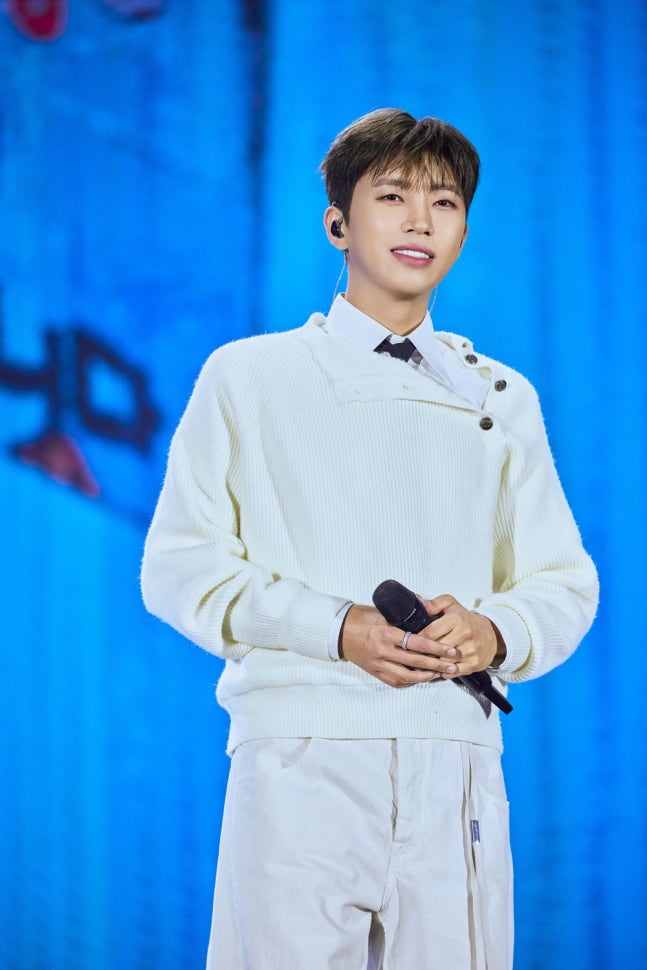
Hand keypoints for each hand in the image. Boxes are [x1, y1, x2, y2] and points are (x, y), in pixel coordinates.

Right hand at [340, 604, 461, 687]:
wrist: (338, 631)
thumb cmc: (360, 618)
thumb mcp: (382, 611)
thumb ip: (403, 612)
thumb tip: (425, 604)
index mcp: (387, 633)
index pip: (418, 643)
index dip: (437, 648)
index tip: (451, 650)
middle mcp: (384, 651)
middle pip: (417, 662)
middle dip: (438, 665)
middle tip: (453, 666)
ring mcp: (379, 664)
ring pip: (407, 676)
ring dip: (426, 676)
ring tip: (440, 674)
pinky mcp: (374, 672)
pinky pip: (395, 681)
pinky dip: (410, 681)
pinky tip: (420, 678)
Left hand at [417, 595, 499, 676]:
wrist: (490, 633)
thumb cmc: (465, 620)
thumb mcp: (450, 605)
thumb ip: (433, 604)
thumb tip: (418, 602)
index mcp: (457, 619)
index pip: (430, 632)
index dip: (417, 639)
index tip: (409, 642)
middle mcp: (465, 634)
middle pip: (435, 649)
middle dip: (423, 652)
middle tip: (414, 653)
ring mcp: (471, 650)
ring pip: (443, 662)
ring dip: (433, 663)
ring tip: (424, 660)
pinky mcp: (474, 663)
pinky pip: (452, 672)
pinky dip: (443, 671)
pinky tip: (439, 667)